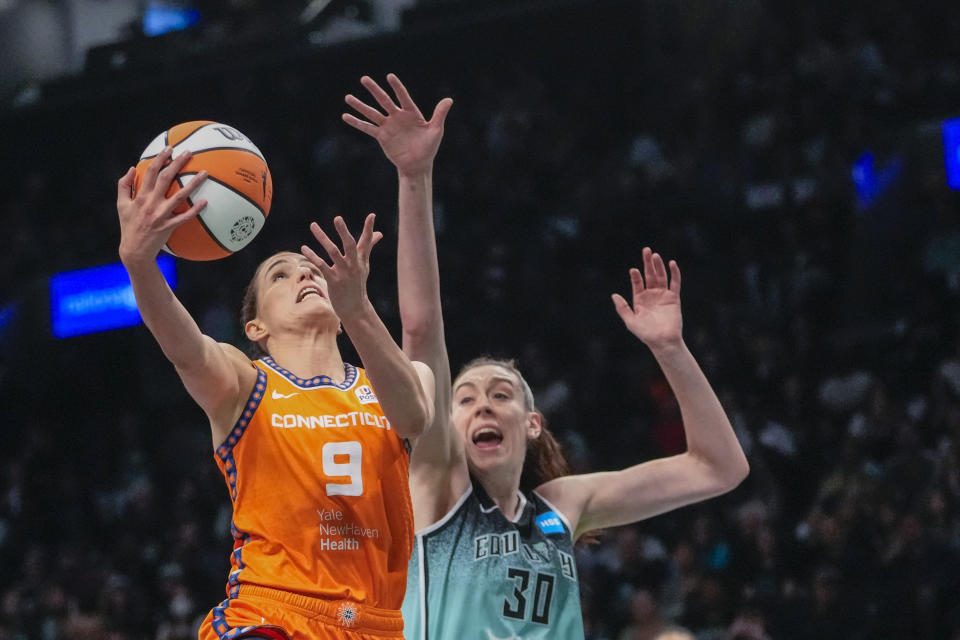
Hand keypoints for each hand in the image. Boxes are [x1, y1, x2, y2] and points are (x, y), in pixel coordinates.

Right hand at [117, 146, 206, 264]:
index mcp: (140, 195)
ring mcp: (161, 215)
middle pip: (166, 178)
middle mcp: (151, 203)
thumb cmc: (128, 225)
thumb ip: (124, 185)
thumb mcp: (121, 204)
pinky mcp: (169, 226)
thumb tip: (131, 168)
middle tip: (189, 152)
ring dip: (193, 183)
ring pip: (179, 195)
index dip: (160, 158)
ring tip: (205, 172)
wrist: (134, 250)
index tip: (169, 149)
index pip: (150, 172)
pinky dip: (195, 210)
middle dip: (177, 163)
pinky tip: (205, 201)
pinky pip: (185, 217)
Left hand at [301, 214, 382, 319]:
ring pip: (333, 252)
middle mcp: (354, 265)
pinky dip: (312, 256)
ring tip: (313, 225)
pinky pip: (322, 265)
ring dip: (322, 238)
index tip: (371, 215)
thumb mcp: (365, 265)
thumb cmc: (358, 284)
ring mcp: (344, 273)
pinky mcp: (334, 281)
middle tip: (337, 218)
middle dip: (344, 231)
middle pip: (350, 245)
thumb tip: (380, 233)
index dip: (369, 229)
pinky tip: (304, 248)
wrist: (355, 308)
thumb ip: (368, 247)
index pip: (367, 242)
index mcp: (361, 260)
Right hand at [343, 73, 452, 176]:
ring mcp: (388, 126)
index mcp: (411, 113)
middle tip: (364, 79)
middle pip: (384, 100)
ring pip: (372, 113)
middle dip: (374, 90)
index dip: (397, 88)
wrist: (418, 165)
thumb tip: (449, 99)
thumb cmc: (428, 147)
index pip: (403, 97)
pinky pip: (367, 128)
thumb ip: (440, 114)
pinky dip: (357, 123)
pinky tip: (345, 116)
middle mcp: (397, 117)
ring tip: (348, 97)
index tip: (389, 77)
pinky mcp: (381, 136)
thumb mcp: (436, 131)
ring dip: (360, 105)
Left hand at [611, 247, 682, 348]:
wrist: (662, 341)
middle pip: (649, 275)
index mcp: (640, 300)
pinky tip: (672, 264)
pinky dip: (674, 273)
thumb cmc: (645, 333)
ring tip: (655, 255)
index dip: (635, 276)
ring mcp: (663, 295)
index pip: (637, 283)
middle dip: (647, 263)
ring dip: (658, 266)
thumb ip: (622, 308)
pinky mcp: (674, 298)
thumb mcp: (630, 321)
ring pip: (661, 277)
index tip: (634, 270)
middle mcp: (651, 295)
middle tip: (646, 250)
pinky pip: (675, 283)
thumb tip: (613, 295)